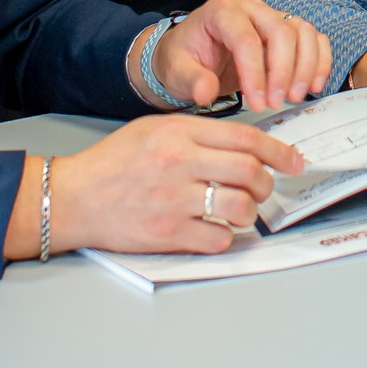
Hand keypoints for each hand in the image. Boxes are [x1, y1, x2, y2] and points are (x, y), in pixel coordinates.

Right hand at [3, 116, 304, 259]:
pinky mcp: (166, 233)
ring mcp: (174, 201)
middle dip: (266, 183)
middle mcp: (179, 163)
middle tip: (264, 188)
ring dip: (249, 211)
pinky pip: (217, 238)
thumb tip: (242, 143)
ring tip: (240, 210)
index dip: (278, 151)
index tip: (293, 160)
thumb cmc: (113, 162)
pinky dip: (224, 236)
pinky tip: (214, 229)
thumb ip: (195, 132)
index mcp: (179, 133)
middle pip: (249, 172)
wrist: (73, 197)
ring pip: (239, 206)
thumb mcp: (153, 129)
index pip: (245, 138)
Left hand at [150, 0, 330, 111]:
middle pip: (281, 31)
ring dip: (305, 67)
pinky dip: (319, 61)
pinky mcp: (286, 29)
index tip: (257, 104)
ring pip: (302, 32)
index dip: (255, 73)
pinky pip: (312, 38)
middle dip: (283, 72)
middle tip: (276, 103)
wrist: (190, 54)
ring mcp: (271, 15)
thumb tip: (206, 92)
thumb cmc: (184, 59)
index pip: (246, 39)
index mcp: (221, 11)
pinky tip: (313, 86)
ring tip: (294, 97)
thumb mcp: (177, 71)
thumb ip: (191, 80)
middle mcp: (250, 7)